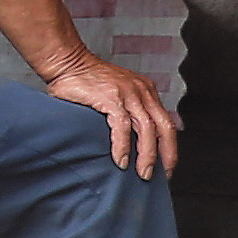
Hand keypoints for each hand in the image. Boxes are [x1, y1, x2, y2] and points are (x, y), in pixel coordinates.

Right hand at [39, 51, 180, 176]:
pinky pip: (122, 126)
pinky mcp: (111, 97)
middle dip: (166, 154)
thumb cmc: (87, 81)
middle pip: (164, 127)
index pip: (166, 122)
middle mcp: (141, 91)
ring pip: (147, 129)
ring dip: (147, 155)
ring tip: (142, 173)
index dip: (170, 147)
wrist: (68, 61)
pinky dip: (123, 146)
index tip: (166, 166)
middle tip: (162, 175)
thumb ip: (127, 113)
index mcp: (145, 91)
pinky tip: (120, 160)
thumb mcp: (117, 94)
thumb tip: (131, 145)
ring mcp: (127, 93)